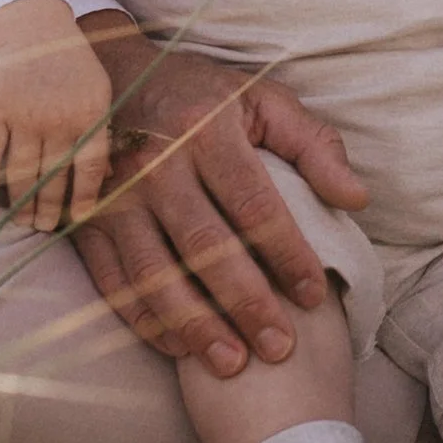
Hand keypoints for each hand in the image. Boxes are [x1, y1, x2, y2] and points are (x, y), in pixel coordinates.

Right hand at [0, 0, 112, 231]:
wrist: (32, 27)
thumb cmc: (71, 66)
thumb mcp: (98, 92)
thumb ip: (101, 131)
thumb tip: (109, 178)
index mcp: (90, 113)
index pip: (89, 167)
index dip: (83, 197)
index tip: (77, 220)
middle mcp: (58, 117)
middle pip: (52, 176)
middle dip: (48, 208)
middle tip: (44, 228)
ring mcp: (24, 113)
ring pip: (20, 171)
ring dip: (19, 202)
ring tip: (21, 221)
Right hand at [70, 32, 369, 380]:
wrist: (111, 78)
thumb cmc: (202, 96)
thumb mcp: (262, 100)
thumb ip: (312, 145)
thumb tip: (356, 198)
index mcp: (206, 128)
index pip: (254, 203)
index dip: (287, 253)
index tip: (314, 294)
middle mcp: (156, 164)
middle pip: (204, 246)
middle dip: (245, 303)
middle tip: (279, 347)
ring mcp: (115, 197)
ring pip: (153, 273)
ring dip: (194, 324)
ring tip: (233, 364)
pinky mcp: (86, 222)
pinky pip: (113, 282)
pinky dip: (144, 320)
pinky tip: (178, 348)